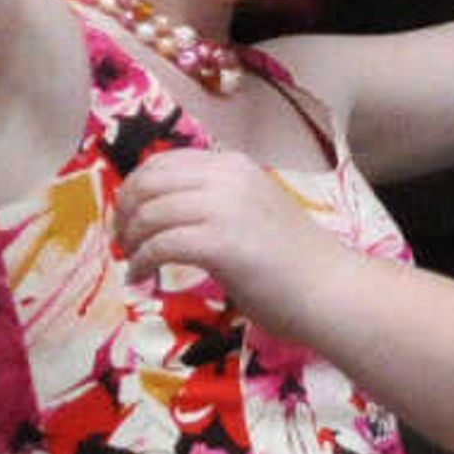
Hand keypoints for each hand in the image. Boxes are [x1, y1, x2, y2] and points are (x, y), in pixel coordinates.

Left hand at [113, 149, 348, 323]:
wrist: (332, 290)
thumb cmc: (296, 263)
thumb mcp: (252, 212)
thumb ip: (214, 202)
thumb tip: (162, 210)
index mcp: (234, 166)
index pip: (164, 163)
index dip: (135, 188)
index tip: (128, 216)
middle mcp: (228, 177)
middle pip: (149, 183)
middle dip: (125, 212)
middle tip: (121, 241)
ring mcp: (225, 208)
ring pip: (150, 214)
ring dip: (131, 241)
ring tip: (132, 262)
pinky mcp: (220, 242)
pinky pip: (159, 245)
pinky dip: (141, 263)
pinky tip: (141, 279)